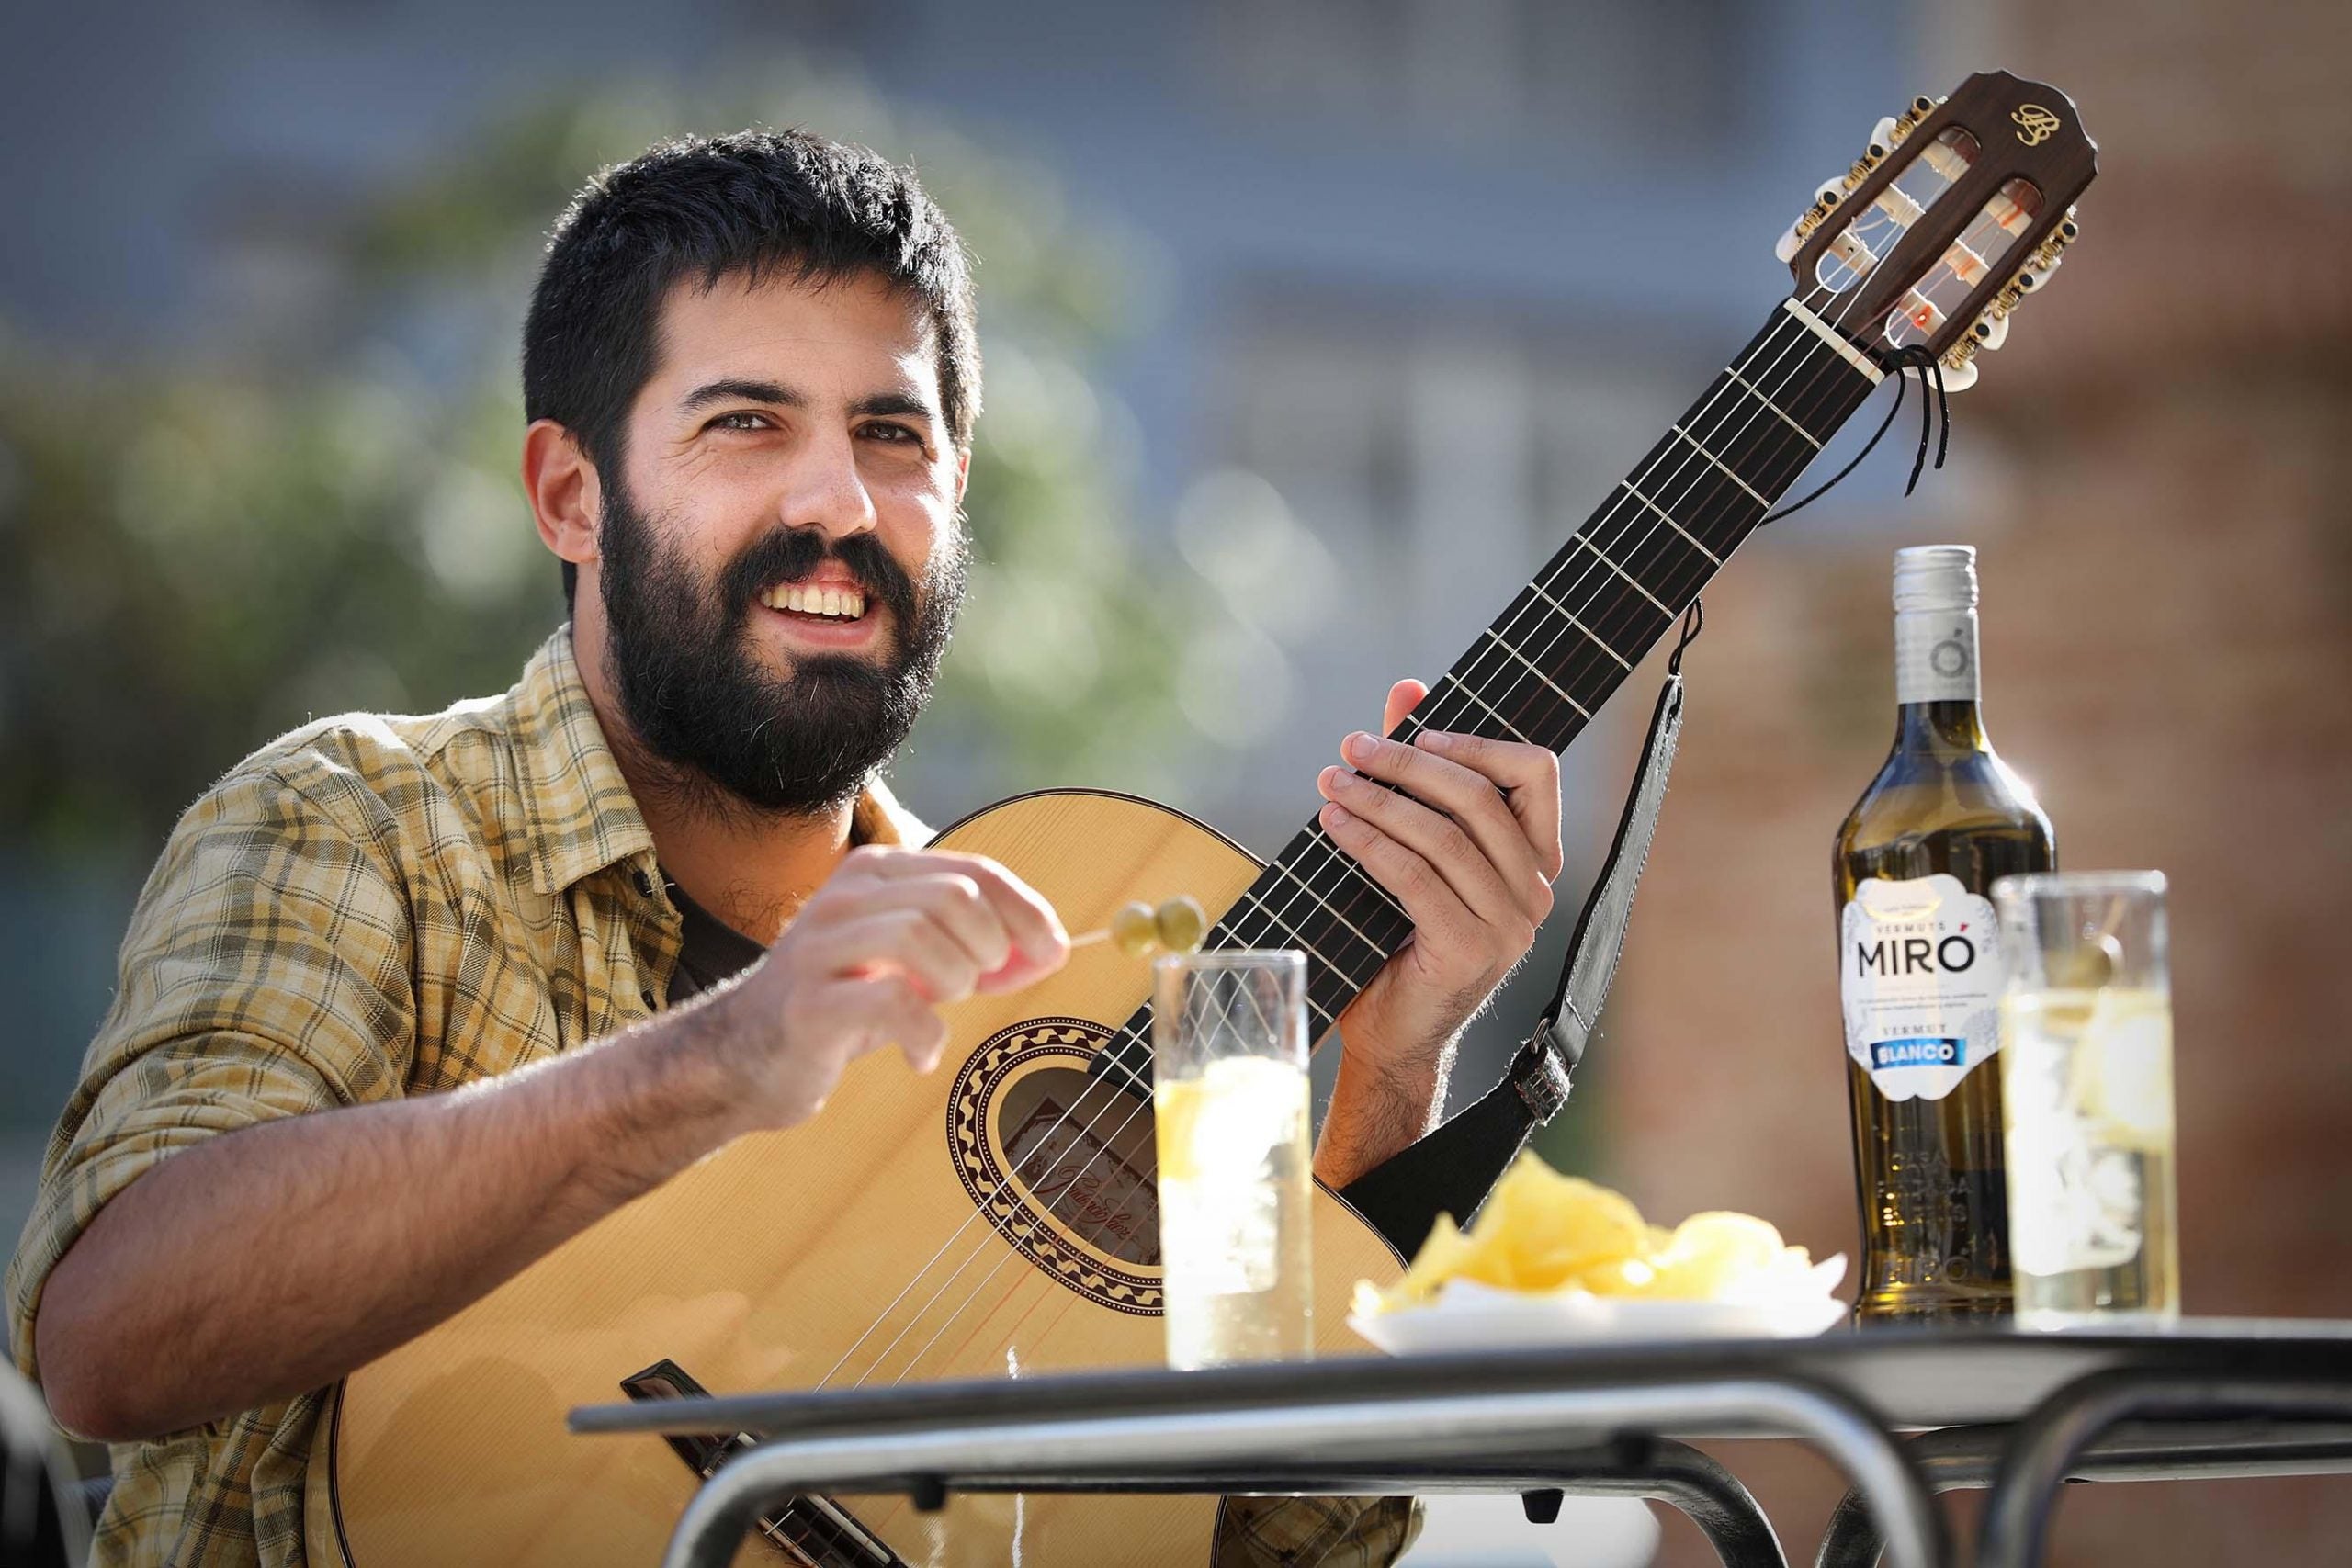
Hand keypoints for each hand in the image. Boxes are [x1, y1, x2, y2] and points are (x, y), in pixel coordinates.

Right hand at [707, 846, 1069, 1129]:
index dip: (1026, 912)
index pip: (974, 871)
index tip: (1053, 953)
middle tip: (976, 985)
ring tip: (939, 1010)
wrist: (746, 1056)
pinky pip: (892, 1003)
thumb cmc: (843, 1004)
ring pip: (920, 935)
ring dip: (953, 981)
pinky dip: (925, 1036)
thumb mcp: (913, 962)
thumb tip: (1052, 950)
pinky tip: (919, 1056)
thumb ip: (975, 947)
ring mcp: (820, 947)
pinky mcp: (807, 1004)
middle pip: (953, 896)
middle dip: (988, 947)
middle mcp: (845, 896)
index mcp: (877, 873)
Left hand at [1318, 679, 1562, 1086]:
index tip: (1419, 734)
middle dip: (1408, 763)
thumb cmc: (1400, 934)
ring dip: (1378, 800)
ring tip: (1332, 783)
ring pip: (1443, 835)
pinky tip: (1334, 825)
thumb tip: (1407, 689)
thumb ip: (1418, 772)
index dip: (1478, 742)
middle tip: (1352, 748)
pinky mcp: (1467, 950)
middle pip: (1479, 797)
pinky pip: (1414, 876)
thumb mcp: (1414, 845)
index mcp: (1535, 860)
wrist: (1392, 1033)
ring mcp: (1507, 926)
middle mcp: (1534, 891)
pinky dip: (1369, 842)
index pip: (1537, 774)